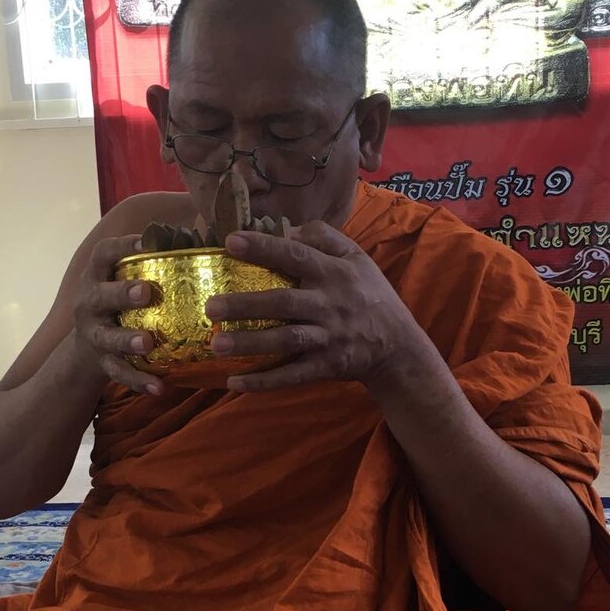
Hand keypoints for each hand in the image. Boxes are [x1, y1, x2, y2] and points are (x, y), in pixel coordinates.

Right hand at [71, 234, 163, 396]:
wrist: (86, 349)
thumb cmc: (120, 305)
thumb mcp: (126, 281)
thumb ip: (155, 262)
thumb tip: (209, 235)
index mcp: (97, 276)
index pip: (103, 254)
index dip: (122, 246)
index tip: (144, 242)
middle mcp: (89, 303)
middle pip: (100, 296)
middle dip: (121, 293)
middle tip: (145, 292)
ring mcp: (93, 334)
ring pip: (107, 338)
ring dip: (127, 340)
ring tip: (148, 343)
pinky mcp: (101, 363)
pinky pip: (120, 373)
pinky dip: (139, 381)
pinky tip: (159, 387)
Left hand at [205, 223, 423, 392]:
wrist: (398, 346)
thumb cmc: (371, 295)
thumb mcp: (357, 258)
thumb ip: (324, 237)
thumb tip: (287, 228)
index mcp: (334, 274)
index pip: (296, 256)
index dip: (264, 247)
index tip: (230, 241)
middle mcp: (329, 305)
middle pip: (283, 302)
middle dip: (246, 304)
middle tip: (211, 307)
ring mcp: (327, 339)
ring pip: (285, 341)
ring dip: (249, 344)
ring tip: (216, 344)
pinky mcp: (325, 367)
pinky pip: (292, 376)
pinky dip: (264, 381)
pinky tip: (235, 382)